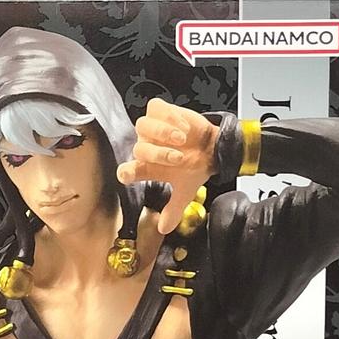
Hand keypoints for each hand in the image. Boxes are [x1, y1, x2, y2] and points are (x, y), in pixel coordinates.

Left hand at [117, 97, 219, 234]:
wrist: (212, 149)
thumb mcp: (185, 192)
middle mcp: (145, 148)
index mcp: (146, 169)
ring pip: (143, 126)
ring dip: (162, 133)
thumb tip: (164, 230)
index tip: (130, 173)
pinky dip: (168, 116)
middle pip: (138, 149)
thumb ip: (174, 210)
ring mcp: (152, 130)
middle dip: (158, 154)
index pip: (126, 171)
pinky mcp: (161, 112)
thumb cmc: (194, 169)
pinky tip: (183, 126)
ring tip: (181, 139)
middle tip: (177, 158)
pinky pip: (155, 108)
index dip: (126, 172)